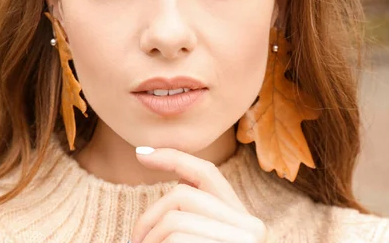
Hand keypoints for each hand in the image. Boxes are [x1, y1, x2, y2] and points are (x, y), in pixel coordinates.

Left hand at [130, 147, 267, 242]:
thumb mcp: (201, 239)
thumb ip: (190, 218)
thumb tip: (149, 168)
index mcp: (243, 222)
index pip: (207, 173)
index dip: (173, 157)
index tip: (141, 153)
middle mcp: (251, 227)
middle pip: (182, 195)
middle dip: (149, 218)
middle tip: (136, 241)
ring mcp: (244, 240)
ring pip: (173, 220)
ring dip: (151, 240)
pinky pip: (176, 238)